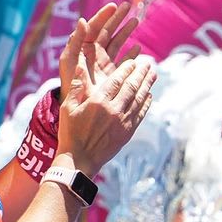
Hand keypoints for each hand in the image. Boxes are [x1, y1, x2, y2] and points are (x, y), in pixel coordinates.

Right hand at [55, 8, 154, 179]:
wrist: (80, 159)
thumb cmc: (70, 132)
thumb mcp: (68, 108)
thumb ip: (76, 86)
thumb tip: (79, 65)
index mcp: (98, 102)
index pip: (117, 80)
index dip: (127, 69)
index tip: (133, 62)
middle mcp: (114, 110)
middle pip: (132, 87)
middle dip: (141, 73)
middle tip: (148, 63)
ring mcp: (123, 121)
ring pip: (139, 99)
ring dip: (147, 85)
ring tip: (153, 74)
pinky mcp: (128, 131)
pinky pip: (141, 113)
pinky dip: (146, 102)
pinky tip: (150, 94)